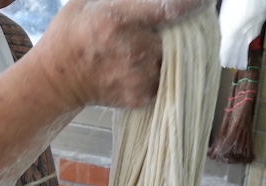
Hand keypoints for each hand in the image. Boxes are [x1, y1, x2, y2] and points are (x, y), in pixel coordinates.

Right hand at [33, 0, 212, 108]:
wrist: (59, 81)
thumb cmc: (73, 33)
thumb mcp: (87, 1)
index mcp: (118, 21)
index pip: (170, 9)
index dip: (193, 4)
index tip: (206, 0)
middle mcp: (132, 51)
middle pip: (178, 37)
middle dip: (182, 29)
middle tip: (170, 24)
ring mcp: (139, 78)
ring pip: (175, 60)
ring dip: (174, 51)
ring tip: (152, 44)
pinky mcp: (142, 97)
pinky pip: (166, 78)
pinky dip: (163, 69)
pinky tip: (145, 62)